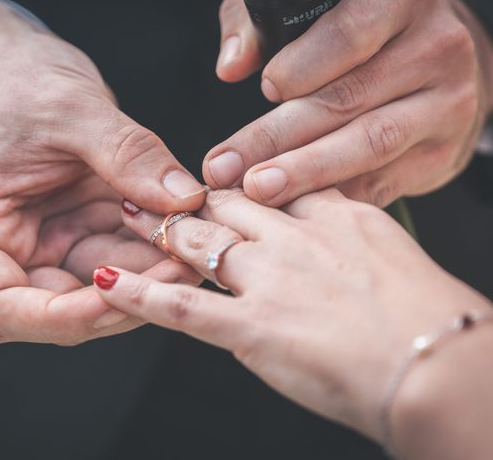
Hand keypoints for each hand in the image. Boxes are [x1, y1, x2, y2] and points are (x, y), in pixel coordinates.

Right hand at [0, 3, 203, 344]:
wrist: (12, 62)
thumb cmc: (16, 79)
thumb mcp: (70, 107)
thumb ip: (128, 155)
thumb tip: (186, 201)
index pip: (0, 308)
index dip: (61, 317)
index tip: (120, 294)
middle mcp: (10, 247)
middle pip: (62, 308)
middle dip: (128, 296)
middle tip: (188, 264)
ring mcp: (49, 240)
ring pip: (105, 282)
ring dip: (153, 271)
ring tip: (200, 241)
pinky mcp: (81, 227)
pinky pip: (123, 250)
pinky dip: (155, 244)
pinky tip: (189, 225)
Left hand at [94, 190, 492, 453]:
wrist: (437, 364)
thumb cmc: (427, 319)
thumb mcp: (391, 257)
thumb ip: (349, 239)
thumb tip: (323, 238)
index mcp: (335, 217)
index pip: (273, 186)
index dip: (239, 184)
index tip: (217, 181)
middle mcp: (296, 239)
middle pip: (228, 206)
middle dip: (188, 196)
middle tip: (155, 188)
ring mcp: (269, 280)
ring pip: (200, 243)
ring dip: (158, 229)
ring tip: (125, 215)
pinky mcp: (252, 326)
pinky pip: (182, 306)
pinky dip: (139, 294)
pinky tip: (107, 283)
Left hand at [206, 0, 492, 206]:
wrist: (440, 68)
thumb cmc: (358, 34)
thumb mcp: (312, 12)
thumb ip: (263, 27)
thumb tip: (230, 65)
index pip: (349, 34)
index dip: (304, 64)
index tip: (265, 90)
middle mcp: (433, 48)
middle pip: (347, 99)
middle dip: (279, 138)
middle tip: (230, 168)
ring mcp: (445, 105)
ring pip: (368, 145)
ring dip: (306, 174)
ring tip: (258, 190)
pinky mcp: (439, 153)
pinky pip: (381, 181)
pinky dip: (334, 197)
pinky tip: (294, 206)